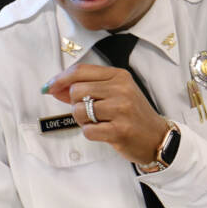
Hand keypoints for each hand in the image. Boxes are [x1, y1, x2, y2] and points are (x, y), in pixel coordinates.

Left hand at [44, 64, 167, 165]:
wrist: (157, 137)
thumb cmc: (132, 114)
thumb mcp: (115, 93)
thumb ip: (87, 88)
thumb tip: (54, 88)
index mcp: (118, 76)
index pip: (80, 70)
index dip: (60, 79)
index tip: (49, 87)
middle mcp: (121, 89)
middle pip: (76, 90)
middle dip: (74, 103)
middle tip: (88, 111)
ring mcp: (121, 109)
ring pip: (79, 110)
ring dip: (82, 120)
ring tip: (98, 122)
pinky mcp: (119, 130)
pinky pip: (88, 130)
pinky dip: (90, 132)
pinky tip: (103, 132)